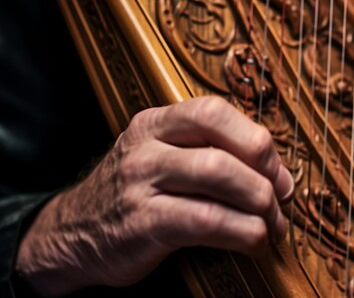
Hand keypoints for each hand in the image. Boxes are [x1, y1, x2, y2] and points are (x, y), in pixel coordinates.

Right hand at [15, 96, 293, 294]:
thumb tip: (279, 174)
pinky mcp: (142, 223)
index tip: (278, 171)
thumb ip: (211, 155)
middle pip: (223, 147)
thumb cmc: (133, 196)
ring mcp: (140, 183)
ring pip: (219, 177)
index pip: (215, 111)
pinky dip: (243, 232)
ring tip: (272, 227)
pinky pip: (206, 220)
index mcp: (155, 123)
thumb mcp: (163, 159)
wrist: (72, 234)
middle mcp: (146, 146)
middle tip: (281, 201)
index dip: (257, 139)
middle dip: (266, 178)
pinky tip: (253, 243)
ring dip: (260, 206)